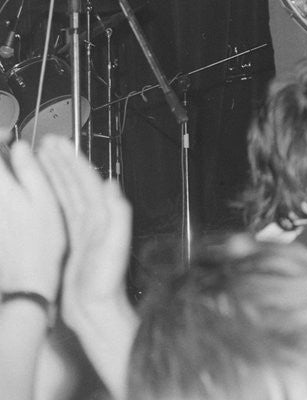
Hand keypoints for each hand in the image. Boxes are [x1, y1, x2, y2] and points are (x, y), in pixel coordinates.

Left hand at [0, 141, 64, 300]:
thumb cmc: (42, 246)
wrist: (26, 285)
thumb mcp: (46, 201)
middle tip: (11, 152)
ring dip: (2, 176)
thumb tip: (20, 147)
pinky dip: (4, 193)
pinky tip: (13, 198)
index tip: (9, 136)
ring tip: (13, 174)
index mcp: (2, 191)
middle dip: (0, 158)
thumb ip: (31, 171)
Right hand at [36, 137, 131, 326]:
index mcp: (102, 214)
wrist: (97, 310)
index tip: (57, 143)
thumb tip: (111, 182)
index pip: (85, 179)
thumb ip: (117, 213)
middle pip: (75, 181)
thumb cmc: (107, 282)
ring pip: (67, 192)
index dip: (71, 160)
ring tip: (42, 156)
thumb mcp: (115, 245)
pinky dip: (54, 195)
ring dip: (56, 173)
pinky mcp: (74, 240)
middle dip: (61, 160)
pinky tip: (45, 188)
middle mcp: (94, 217)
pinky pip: (62, 210)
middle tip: (46, 142)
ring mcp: (84, 227)